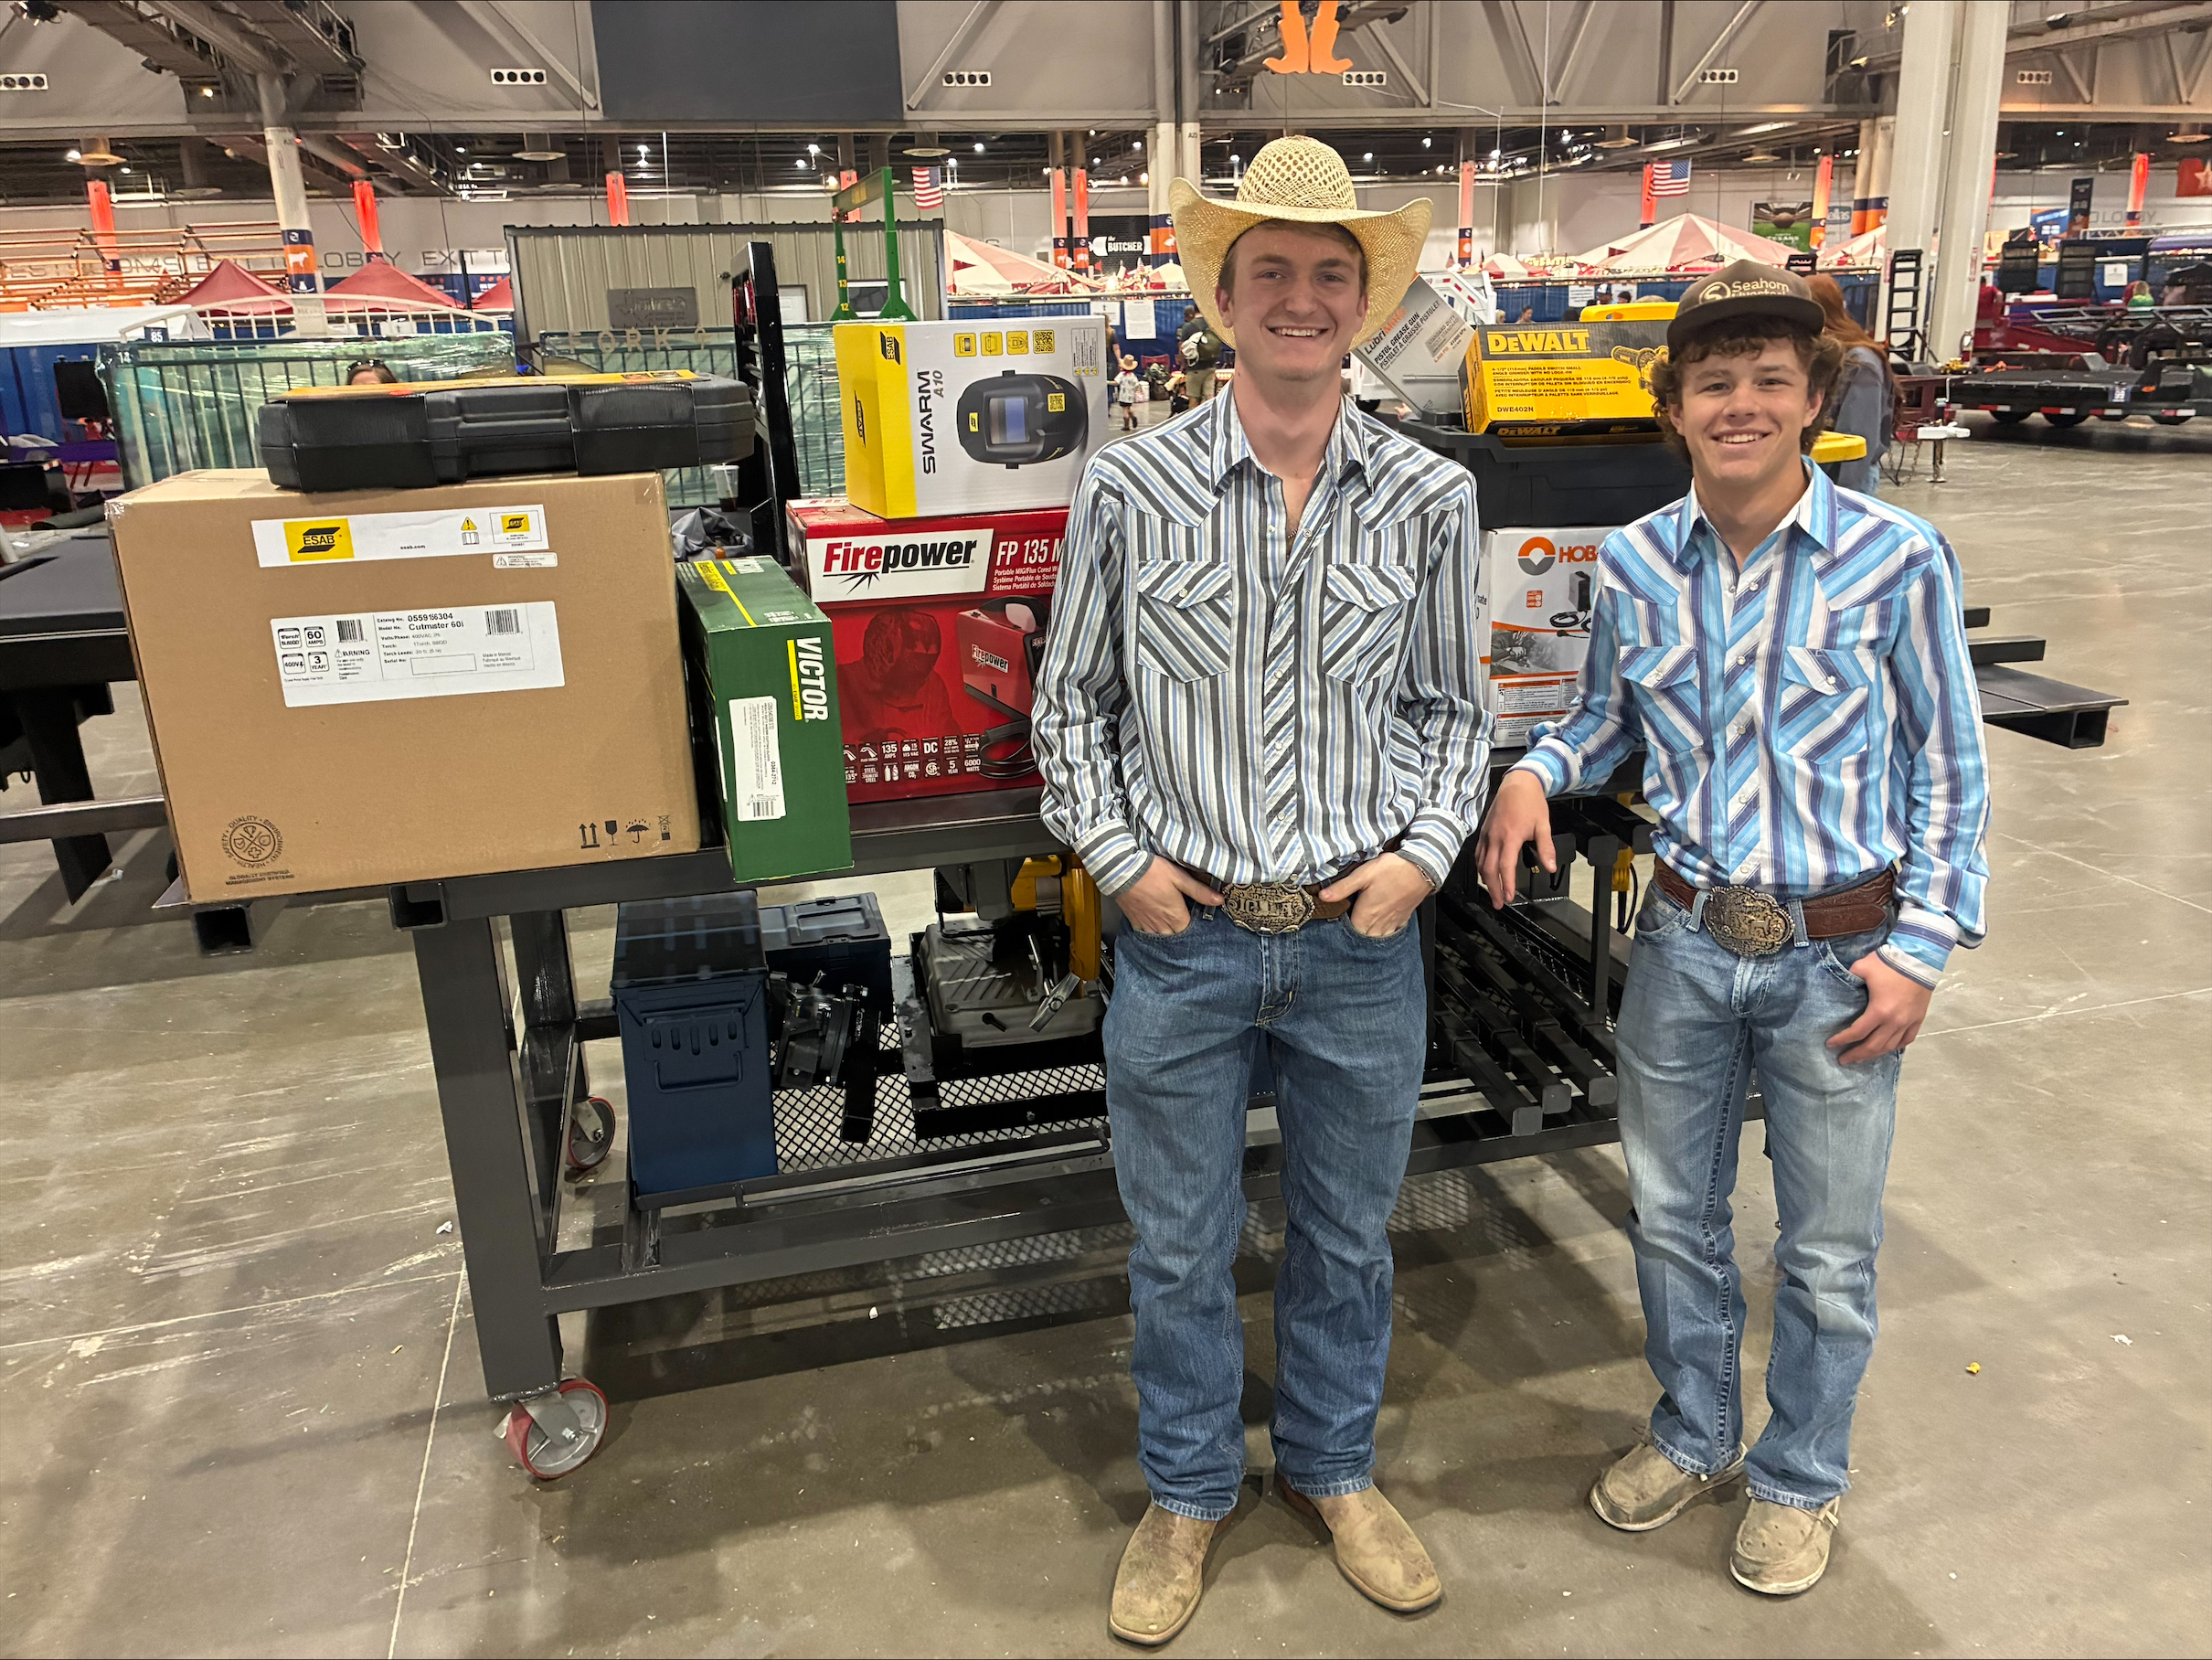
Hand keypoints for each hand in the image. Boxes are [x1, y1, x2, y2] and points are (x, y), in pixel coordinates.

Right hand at [1117, 857, 1222, 936]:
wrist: (1122, 870)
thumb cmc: (1152, 872)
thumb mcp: (1179, 878)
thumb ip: (1199, 891)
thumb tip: (1219, 900)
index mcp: (1175, 916)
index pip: (1190, 931)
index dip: (1195, 926)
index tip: (1197, 918)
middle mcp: (1162, 925)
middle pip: (1176, 936)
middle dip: (1181, 931)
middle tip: (1184, 921)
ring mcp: (1147, 925)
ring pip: (1161, 938)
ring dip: (1167, 933)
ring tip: (1171, 924)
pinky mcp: (1135, 921)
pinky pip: (1147, 934)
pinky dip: (1152, 932)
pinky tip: (1155, 924)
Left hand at [1321, 852, 1432, 938]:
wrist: (1421, 868)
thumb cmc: (1392, 870)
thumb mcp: (1362, 875)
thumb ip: (1342, 888)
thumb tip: (1323, 897)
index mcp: (1367, 915)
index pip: (1351, 933)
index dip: (1344, 931)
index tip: (1338, 924)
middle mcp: (1380, 923)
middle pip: (1364, 938)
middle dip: (1356, 937)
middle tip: (1348, 930)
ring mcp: (1393, 922)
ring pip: (1378, 938)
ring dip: (1370, 936)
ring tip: (1363, 931)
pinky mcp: (1403, 918)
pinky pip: (1392, 932)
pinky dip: (1385, 933)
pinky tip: (1381, 927)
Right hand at [1472, 771, 1554, 908]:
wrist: (1517, 783)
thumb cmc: (1530, 802)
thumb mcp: (1543, 825)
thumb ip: (1546, 848)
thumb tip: (1550, 866)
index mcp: (1510, 837)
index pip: (1505, 867)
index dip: (1506, 884)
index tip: (1509, 897)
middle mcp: (1495, 837)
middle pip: (1489, 869)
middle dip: (1493, 889)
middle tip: (1498, 903)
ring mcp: (1487, 834)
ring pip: (1481, 862)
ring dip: (1486, 880)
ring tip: (1492, 893)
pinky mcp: (1484, 831)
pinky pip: (1478, 853)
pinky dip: (1480, 866)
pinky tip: (1484, 873)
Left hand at [1825, 952, 1933, 1063]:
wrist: (1921, 960)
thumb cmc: (1890, 963)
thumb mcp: (1863, 967)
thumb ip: (1849, 976)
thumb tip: (1841, 982)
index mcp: (1879, 1011)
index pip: (1857, 1033)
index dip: (1842, 1040)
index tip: (1830, 1045)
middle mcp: (1894, 1022)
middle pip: (1873, 1046)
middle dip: (1856, 1055)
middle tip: (1843, 1060)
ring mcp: (1908, 1022)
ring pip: (1890, 1046)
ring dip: (1874, 1054)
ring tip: (1861, 1058)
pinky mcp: (1918, 1019)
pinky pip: (1907, 1040)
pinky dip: (1895, 1047)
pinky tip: (1886, 1049)